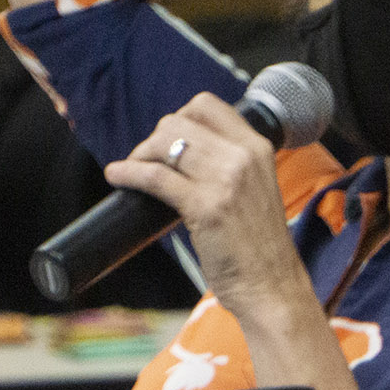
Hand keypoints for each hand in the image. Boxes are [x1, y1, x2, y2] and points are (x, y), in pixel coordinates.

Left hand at [104, 92, 310, 320]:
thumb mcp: (256, 189)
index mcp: (257, 148)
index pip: (206, 105)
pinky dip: (129, 173)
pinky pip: (155, 177)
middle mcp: (243, 157)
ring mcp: (226, 181)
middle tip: (147, 161)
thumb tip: (182, 150)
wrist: (271, 284)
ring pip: (164, 143)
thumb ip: (230, 165)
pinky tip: (117, 176)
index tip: (167, 138)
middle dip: (154, 138)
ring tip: (131, 170)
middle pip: (179, 121)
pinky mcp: (206, 207)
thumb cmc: (258, 245)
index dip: (179, 117)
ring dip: (140, 154)